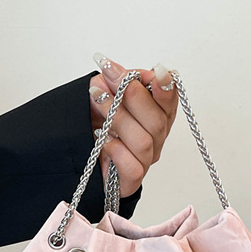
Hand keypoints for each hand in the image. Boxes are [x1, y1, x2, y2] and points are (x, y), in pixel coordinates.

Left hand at [89, 53, 177, 196]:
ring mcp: (145, 160)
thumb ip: (116, 82)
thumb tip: (119, 71)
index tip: (156, 71)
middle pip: (157, 121)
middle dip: (134, 96)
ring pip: (143, 141)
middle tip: (112, 76)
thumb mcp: (105, 94)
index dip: (166, 88)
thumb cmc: (99, 123)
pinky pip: (132, 167)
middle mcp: (155, 138)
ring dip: (119, 116)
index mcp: (156, 115)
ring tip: (97, 97)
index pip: (169, 101)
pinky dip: (116, 150)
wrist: (81, 153)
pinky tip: (103, 137)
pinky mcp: (131, 179)